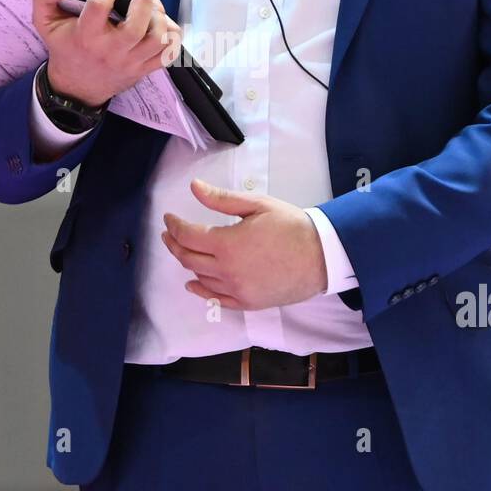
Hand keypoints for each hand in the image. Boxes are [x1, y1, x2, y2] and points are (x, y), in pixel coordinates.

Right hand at [32, 0, 181, 107]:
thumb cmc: (65, 47)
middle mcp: (110, 51)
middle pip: (137, 26)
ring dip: (160, 16)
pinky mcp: (144, 69)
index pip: (100, 6)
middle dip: (143, 0)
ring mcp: (130, 62)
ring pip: (158, 39)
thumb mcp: (45, 22)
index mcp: (86, 36)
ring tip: (151, 4)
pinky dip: (172, 35)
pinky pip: (169, 54)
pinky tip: (161, 23)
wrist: (77, 87)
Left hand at [160, 178, 327, 310]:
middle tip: (169, 233)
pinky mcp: (247, 302)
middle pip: (188, 258)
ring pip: (200, 277)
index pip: (188, 235)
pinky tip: (193, 284)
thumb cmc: (291, 225)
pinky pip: (216, 299)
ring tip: (182, 250)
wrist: (321, 255)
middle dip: (174, 244)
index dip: (174, 225)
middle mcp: (227, 270)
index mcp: (227, 244)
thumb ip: (222, 199)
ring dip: (187, 263)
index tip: (169, 217)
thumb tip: (194, 187)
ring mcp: (236, 290)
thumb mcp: (257, 205)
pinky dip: (201, 290)